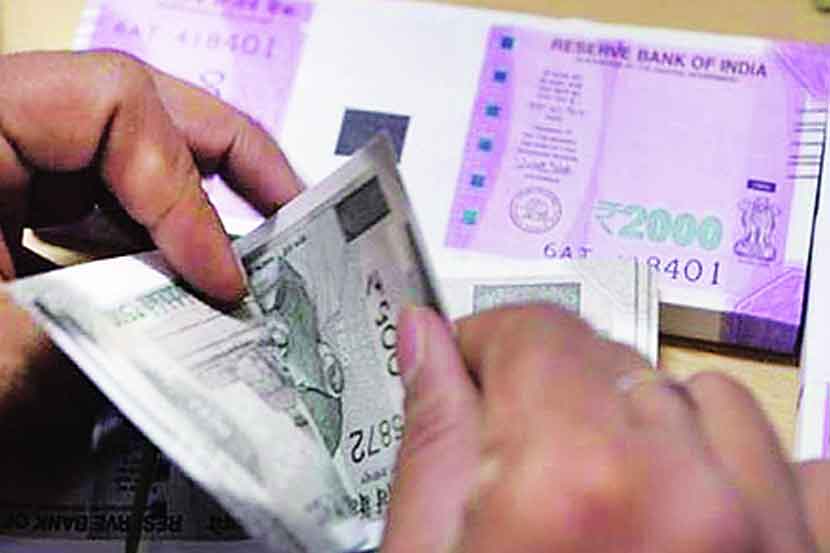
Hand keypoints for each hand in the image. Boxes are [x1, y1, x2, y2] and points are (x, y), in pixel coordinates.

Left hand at [0, 50, 299, 491]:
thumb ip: (103, 332)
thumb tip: (205, 322)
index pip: (112, 104)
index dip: (184, 188)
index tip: (222, 279)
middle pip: (128, 106)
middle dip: (222, 156)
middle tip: (291, 208)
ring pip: (114, 157)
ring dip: (187, 204)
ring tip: (245, 253)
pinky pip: (84, 208)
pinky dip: (139, 243)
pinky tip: (171, 287)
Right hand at [384, 305, 829, 551]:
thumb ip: (434, 439)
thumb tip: (424, 341)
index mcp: (574, 487)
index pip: (537, 331)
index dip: (489, 340)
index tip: (471, 366)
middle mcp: (690, 502)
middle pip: (616, 360)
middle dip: (557, 393)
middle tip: (523, 462)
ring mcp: (768, 534)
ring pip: (707, 398)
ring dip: (653, 428)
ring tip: (609, 504)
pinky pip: (801, 465)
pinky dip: (746, 469)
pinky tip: (700, 511)